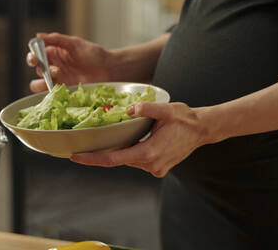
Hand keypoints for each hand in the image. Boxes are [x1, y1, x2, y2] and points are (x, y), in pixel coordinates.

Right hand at [27, 32, 111, 91]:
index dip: (32, 56)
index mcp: (55, 52)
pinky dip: (50, 93)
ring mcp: (59, 80)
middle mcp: (54, 66)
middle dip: (41, 69)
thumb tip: (38, 35)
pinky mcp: (64, 91)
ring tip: (58, 78)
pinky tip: (61, 88)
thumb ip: (57, 39)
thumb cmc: (94, 55)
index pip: (36, 54)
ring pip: (39, 84)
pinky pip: (50, 94)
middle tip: (53, 69)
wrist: (109, 70)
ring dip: (42, 82)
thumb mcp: (76, 43)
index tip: (35, 58)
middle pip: (37, 69)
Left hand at [70, 102, 218, 177]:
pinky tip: (130, 140)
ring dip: (119, 150)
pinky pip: (138, 160)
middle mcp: (151, 164)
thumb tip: (129, 109)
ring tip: (108, 138)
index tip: (75, 157)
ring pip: (128, 159)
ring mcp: (155, 168)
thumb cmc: (185, 119)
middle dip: (102, 151)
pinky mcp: (158, 167)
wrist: (202, 129)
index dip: (92, 159)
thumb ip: (147, 109)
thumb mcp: (166, 109)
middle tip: (83, 144)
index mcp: (149, 152)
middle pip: (119, 159)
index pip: (113, 159)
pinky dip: (131, 151)